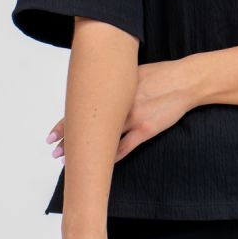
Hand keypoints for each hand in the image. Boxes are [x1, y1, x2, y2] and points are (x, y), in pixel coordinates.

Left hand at [46, 57, 196, 162]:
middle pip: (88, 125)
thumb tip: (99, 91)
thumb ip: (115, 85)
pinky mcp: (146, 129)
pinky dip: (112, 157)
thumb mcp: (132, 74)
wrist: (185, 80)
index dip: (66, 122)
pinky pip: (125, 147)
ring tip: (70, 161)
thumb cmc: (160, 74)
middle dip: (69, 139)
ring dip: (87, 150)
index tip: (52, 133)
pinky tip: (101, 165)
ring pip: (103, 138)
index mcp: (114, 89)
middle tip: (54, 150)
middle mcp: (119, 104)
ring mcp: (132, 118)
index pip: (82, 109)